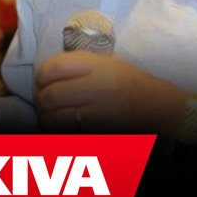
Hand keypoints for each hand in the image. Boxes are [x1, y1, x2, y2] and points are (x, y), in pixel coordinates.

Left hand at [34, 52, 186, 139]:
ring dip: (46, 119)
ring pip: (53, 118)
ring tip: (49, 117)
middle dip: (40, 100)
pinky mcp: (97, 131)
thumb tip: (48, 72)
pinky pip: (66, 133)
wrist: (156, 107)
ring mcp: (95, 111)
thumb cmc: (130, 82)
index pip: (53, 67)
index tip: (42, 80)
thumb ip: (79, 64)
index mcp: (95, 65)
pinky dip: (58, 132)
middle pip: (49, 95)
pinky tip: (62, 128)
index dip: (41, 76)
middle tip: (43, 102)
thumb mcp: (107, 63)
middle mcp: (94, 86)